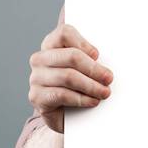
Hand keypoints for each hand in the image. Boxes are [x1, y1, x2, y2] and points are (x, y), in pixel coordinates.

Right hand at [27, 7, 112, 132]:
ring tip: (105, 92)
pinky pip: (61, 94)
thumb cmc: (80, 85)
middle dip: (93, 68)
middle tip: (109, 78)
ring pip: (68, 76)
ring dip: (91, 86)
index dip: (83, 43)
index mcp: (51, 44)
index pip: (64, 32)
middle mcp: (40, 58)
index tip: (97, 55)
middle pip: (70, 56)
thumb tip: (111, 56)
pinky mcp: (36, 96)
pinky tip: (93, 101)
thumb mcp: (86, 68)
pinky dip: (81, 98)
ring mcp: (36, 77)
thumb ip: (92, 58)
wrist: (68, 115)